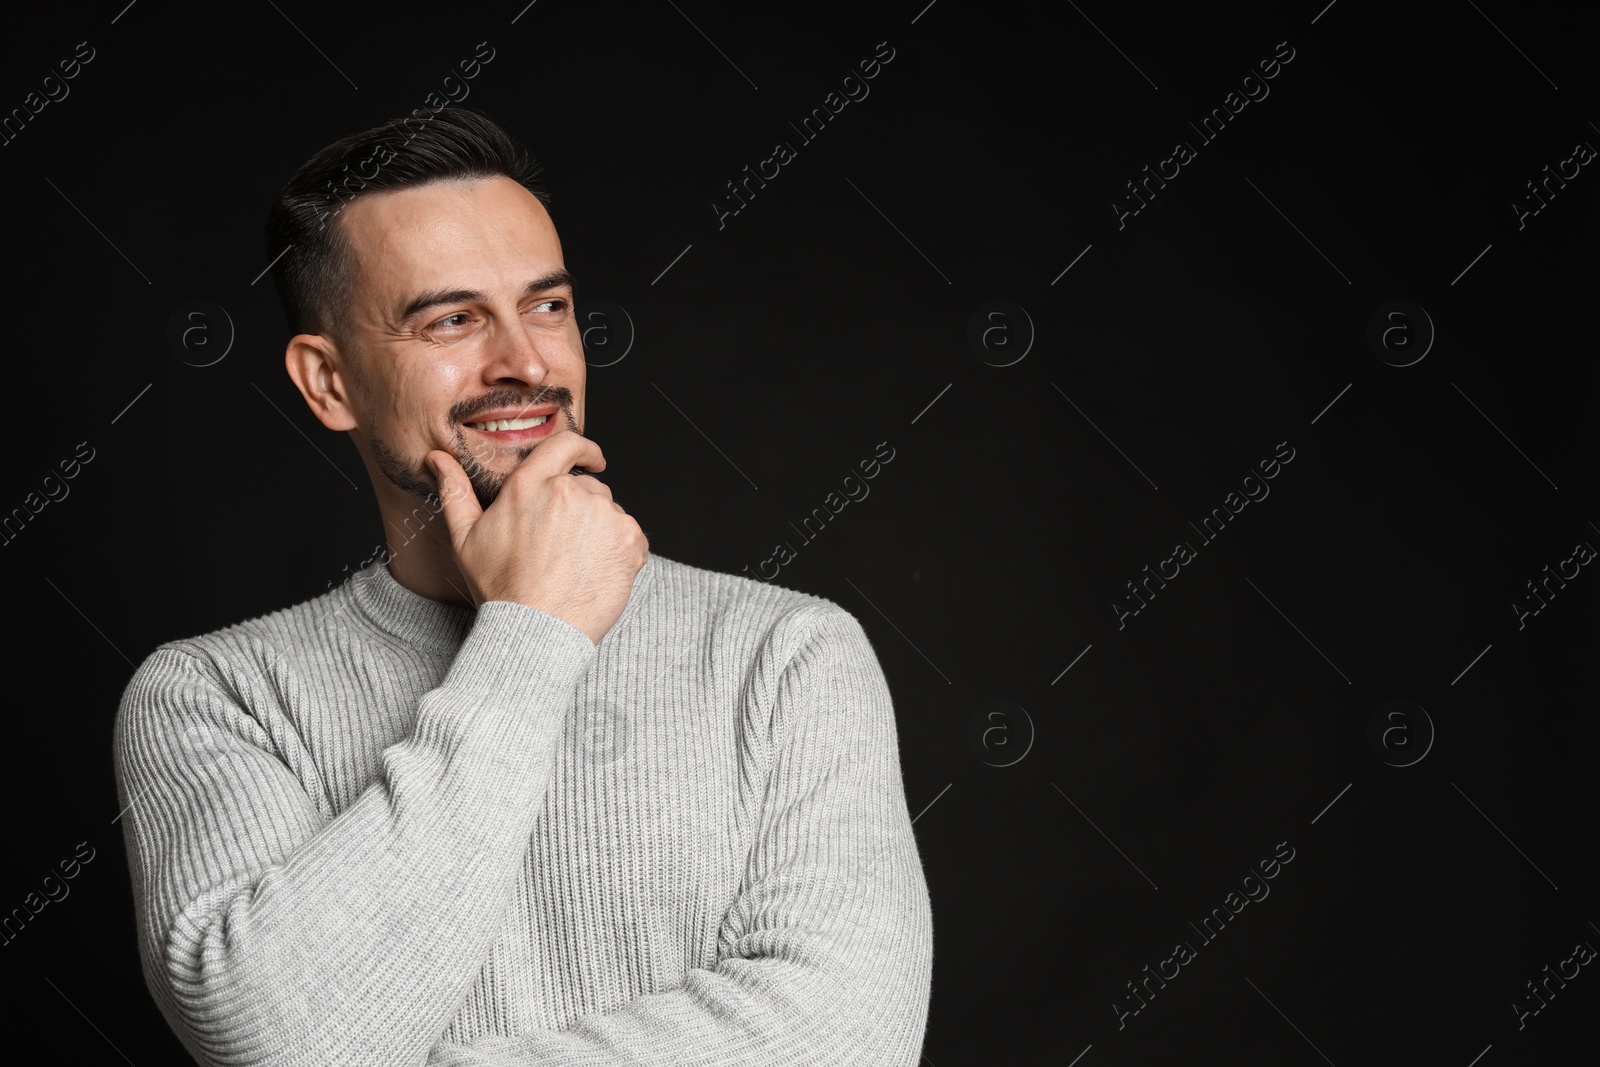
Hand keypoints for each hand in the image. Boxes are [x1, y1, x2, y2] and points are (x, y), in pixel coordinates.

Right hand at [427, 430, 648, 643]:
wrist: (537, 631)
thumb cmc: (501, 589)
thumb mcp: (466, 539)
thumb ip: (455, 492)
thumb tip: (437, 458)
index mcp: (530, 484)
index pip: (565, 443)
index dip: (584, 448)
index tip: (592, 458)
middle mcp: (569, 491)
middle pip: (588, 487)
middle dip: (580, 509)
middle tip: (562, 547)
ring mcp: (603, 514)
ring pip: (609, 512)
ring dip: (599, 530)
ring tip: (576, 564)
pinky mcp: (629, 538)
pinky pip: (630, 534)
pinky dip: (620, 550)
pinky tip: (595, 572)